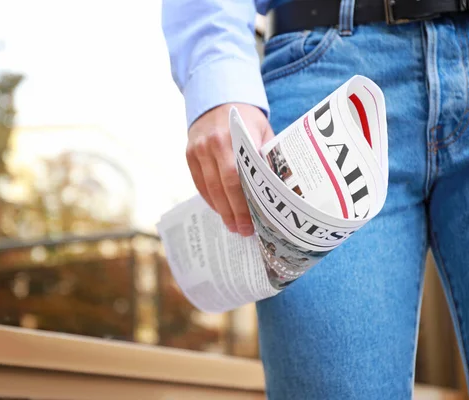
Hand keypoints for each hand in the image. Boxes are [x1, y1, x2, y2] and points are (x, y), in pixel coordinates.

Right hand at [186, 103, 274, 236]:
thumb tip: (278, 188)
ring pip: (210, 187)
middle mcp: (214, 143)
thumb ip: (267, 156)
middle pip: (224, 186)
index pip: (241, 176)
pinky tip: (221, 210)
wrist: (216, 99)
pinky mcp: (189, 154)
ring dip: (222, 210)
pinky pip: (199, 183)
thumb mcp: (262, 130)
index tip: (256, 220)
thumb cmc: (246, 119)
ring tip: (233, 226)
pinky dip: (210, 199)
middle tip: (244, 231)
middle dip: (235, 212)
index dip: (246, 201)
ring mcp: (198, 149)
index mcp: (237, 135)